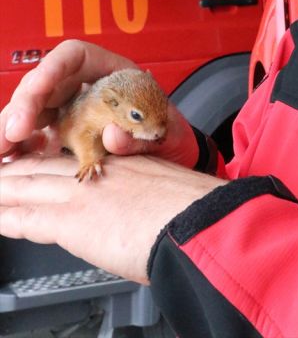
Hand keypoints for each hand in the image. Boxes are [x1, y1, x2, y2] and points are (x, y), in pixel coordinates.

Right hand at [0, 41, 198, 168]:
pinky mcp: (61, 135)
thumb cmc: (171, 133)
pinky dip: (18, 149)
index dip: (50, 68)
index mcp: (108, 70)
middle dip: (22, 105)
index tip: (37, 89)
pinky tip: (9, 161)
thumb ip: (142, 133)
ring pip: (30, 112)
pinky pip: (33, 137)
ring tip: (1, 153)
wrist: (175, 156)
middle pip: (41, 85)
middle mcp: (82, 85)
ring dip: (11, 129)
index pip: (71, 56)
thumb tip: (113, 135)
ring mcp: (67, 109)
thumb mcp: (168, 131)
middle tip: (11, 133)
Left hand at [0, 153, 224, 283]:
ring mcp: (83, 193)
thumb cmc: (191, 210)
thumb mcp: (163, 187)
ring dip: (3, 189)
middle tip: (0, 168)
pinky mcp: (74, 220)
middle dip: (13, 170)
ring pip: (27, 186)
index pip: (69, 158)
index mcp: (120, 161)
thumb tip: (131, 208)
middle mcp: (98, 170)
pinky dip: (7, 217)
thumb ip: (138, 190)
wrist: (198, 219)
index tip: (26, 161)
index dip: (42, 160)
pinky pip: (28, 217)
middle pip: (41, 167)